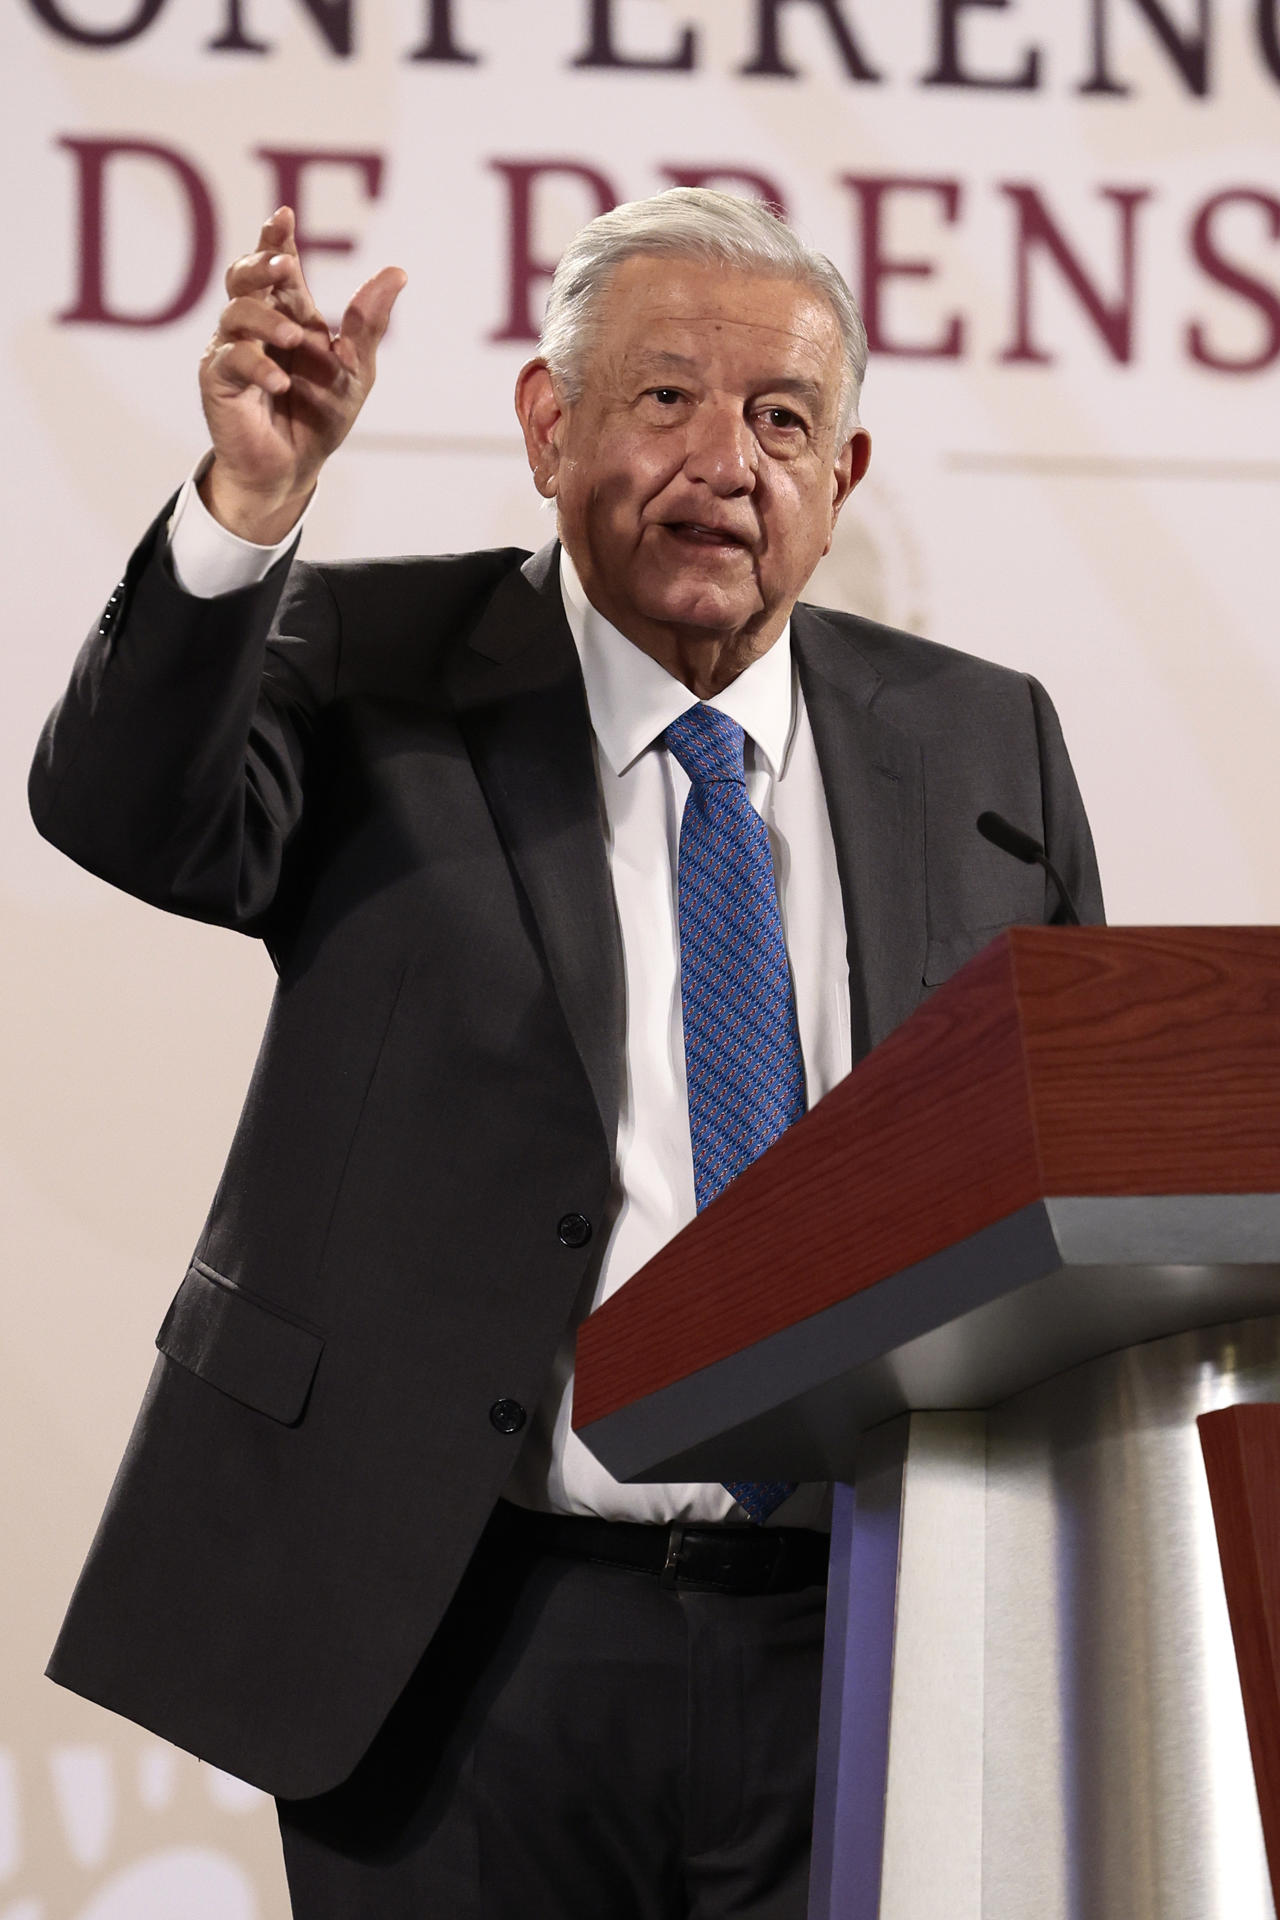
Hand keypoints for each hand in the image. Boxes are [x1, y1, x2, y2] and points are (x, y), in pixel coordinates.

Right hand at [197, 207, 405, 543]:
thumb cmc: (321, 417)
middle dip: (261, 262)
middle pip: (245, 276)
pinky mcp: (219, 380)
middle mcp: (258, 326)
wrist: (295, 468)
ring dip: (266, 319)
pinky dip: (256, 366)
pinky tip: (278, 383)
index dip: (276, 239)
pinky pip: (231, 359)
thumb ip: (368, 323)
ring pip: (236, 312)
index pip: (278, 267)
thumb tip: (398, 272)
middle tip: (284, 264)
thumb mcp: (356, 371)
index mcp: (290, 315)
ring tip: (294, 339)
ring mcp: (233, 349)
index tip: (284, 215)